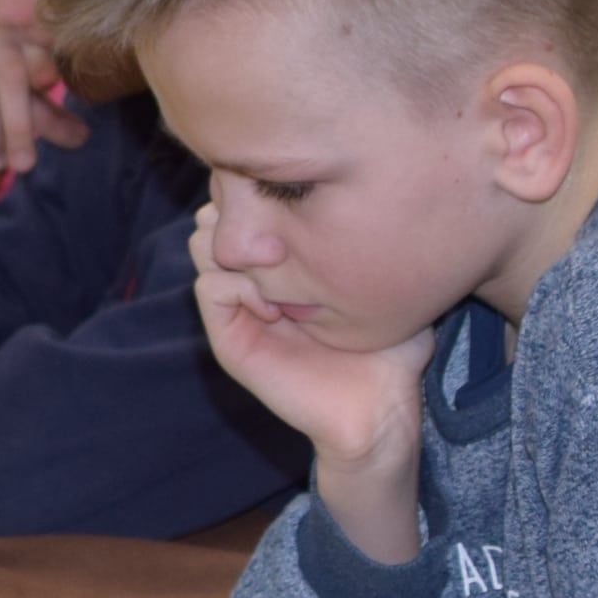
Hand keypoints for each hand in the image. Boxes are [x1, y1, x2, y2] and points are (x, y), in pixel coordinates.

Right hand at [186, 203, 431, 537]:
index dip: (265, 190)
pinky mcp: (232, 339)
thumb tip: (378, 187)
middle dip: (247, 209)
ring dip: (241, 245)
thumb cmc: (393, 351)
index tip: (304, 203)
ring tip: (282, 266)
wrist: (380, 410)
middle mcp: (256, 278)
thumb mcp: (387, 282)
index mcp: (286, 262)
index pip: (250, 201)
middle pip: (218, 212)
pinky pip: (210, 287)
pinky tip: (276, 302)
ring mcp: (240, 308)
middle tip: (286, 229)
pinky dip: (237, 283)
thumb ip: (370, 236)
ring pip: (204, 242)